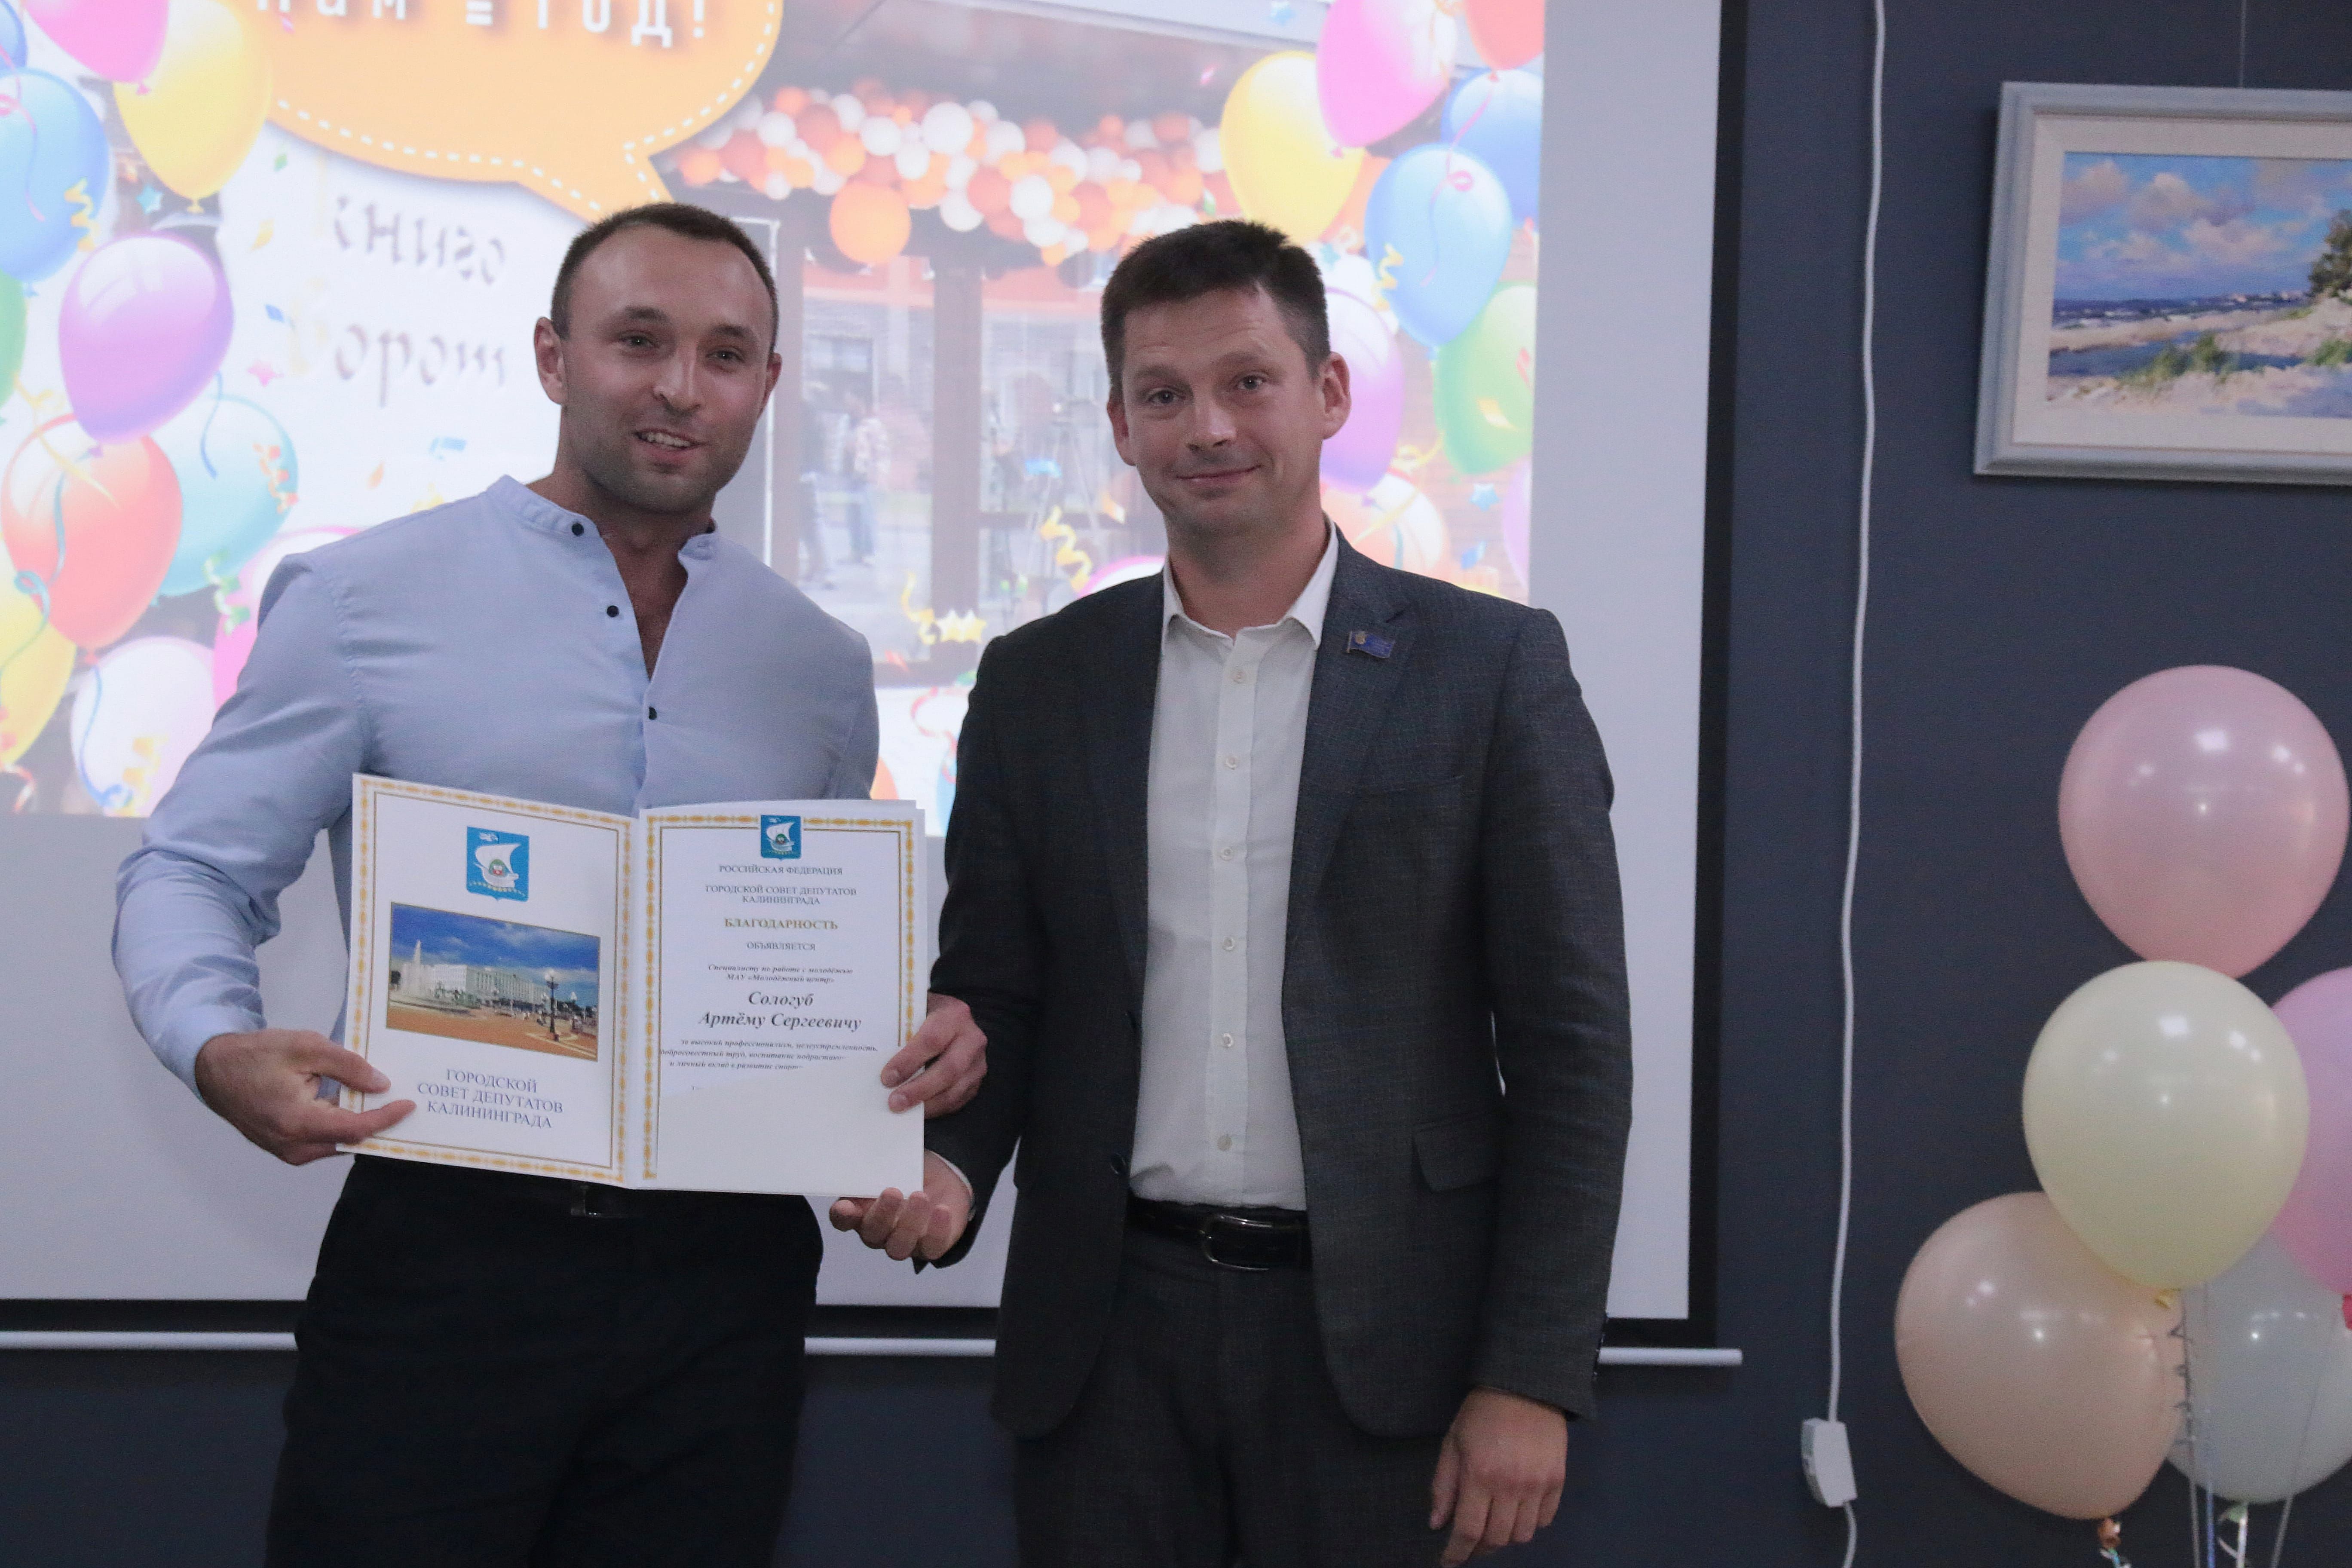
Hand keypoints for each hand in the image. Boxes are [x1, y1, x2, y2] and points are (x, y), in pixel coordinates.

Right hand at [191, 1029, 415, 1166]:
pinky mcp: (283, 1146)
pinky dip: (340, 1125)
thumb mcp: (307, 1048)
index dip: (385, 1118)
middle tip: (405, 1104)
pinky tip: (355, 1106)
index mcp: (297, 1122)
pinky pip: (322, 1140)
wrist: (214, 1069)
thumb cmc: (257, 1055)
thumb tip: (381, 1085)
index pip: (355, 1128)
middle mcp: (292, 1145)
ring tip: (386, 1103)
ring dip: (360, 1124)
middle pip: (349, 1140)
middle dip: (378, 1124)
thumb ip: (348, 1067)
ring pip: (336, 1142)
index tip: (409, 1105)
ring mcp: (286, 1150)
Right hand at [827, 1150, 972, 1261]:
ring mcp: (904, 1243)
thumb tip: (873, 1143)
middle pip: (872, 1234)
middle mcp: (879, 1232)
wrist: (941, 1181)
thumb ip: (880, 1162)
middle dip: (882, 1214)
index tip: (845, 1206)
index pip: (843, 1219)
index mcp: (862, 1211)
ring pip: (899, 1247)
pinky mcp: (930, 1247)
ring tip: (920, 1196)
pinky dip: (937, 1230)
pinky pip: (932, 1248)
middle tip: (892, 1191)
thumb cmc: (909, 1171)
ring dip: (909, 1223)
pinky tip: (942, 1210)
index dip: (842, 1216)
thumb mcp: (894, 1162)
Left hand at [880, 992, 986, 1116]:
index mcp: (954, 1014)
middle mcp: (972, 1038)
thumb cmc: (924, 1016)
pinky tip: (916, 1111)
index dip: (909, 1060)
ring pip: (954, 1091)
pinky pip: (956, 1101)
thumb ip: (900, 1028)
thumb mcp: (914, 1011)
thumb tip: (869, 1051)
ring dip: (926, 1104)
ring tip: (902, 1110)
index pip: (932, 1040)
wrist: (952, 1019)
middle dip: (919, 1089)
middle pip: (948, 1069)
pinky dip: (934, 1109)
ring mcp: (978, 1063)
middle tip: (894, 1102)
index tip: (887, 1077)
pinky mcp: (976, 1082)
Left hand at [1429, 1387, 1567, 1564]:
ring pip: (1522, 1535)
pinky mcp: (1557, 1481)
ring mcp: (1537, 1485)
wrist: (1526, 1385)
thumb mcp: (1452, 1443)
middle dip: (1480, 1547)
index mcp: (1479, 1476)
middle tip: (1470, 1542)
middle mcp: (1510, 1486)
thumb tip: (1437, 1523)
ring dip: (1505, 1537)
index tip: (1449, 1561)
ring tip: (1494, 1525)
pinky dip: (1530, 1524)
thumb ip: (1444, 1485)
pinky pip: (1545, 1520)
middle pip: (1497, 1538)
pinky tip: (1518, 1512)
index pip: (1468, 1530)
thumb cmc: (1481, 1413)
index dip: (1457, 1552)